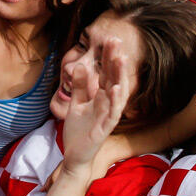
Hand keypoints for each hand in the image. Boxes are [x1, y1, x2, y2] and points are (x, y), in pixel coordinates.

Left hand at [60, 35, 132, 176]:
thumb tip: (80, 66)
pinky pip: (112, 113)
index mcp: (100, 97)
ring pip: (117, 94)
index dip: (107, 57)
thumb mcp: (75, 104)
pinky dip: (115, 101)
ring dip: (119, 76)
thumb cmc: (78, 131)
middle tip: (116, 40)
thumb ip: (79, 87)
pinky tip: (115, 88)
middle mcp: (108, 104)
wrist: (74, 155)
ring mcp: (108, 116)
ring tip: (120, 59)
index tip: (109, 39)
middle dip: (115, 60)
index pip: (106, 74)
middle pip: (114, 78)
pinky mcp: (104, 128)